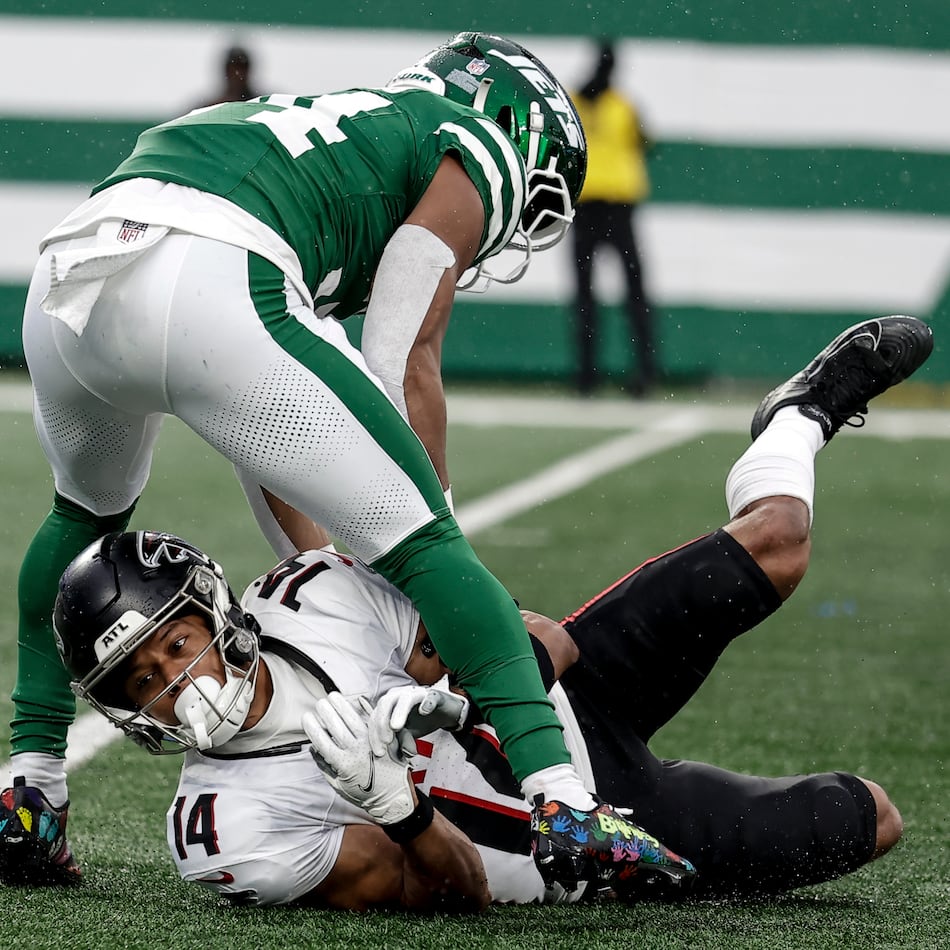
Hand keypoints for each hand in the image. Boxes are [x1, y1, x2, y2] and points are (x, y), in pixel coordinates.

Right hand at [302, 693, 415, 824]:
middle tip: (319, 703)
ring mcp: (370, 742)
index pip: (322, 741)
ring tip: (333, 696)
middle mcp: (356, 751)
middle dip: (325, 712)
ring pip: (353, 719)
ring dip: (342, 706)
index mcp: (343, 764)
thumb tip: (312, 749)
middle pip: (337, 727)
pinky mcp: (383, 738)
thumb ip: (324, 766)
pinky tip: (356, 699)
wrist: (392, 797)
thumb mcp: (339, 785)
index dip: (312, 728)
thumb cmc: (364, 793)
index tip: (306, 717)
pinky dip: (364, 708)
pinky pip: (372, 720)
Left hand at [368, 685, 468, 757]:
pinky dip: (426, 703)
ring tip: (396, 727)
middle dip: (382, 723)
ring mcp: (417, 693)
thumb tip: (394, 755)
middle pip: (385, 703)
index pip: (376, 716)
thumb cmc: (422, 721)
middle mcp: (401, 694)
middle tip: (386, 741)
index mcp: (390, 703)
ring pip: (404, 699)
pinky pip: (429, 697)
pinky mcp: (434, 695)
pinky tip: (423, 711)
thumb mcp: (407, 735)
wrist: (445, 713)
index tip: (379, 752)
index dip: (375, 734)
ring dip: (398, 713)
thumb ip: (399, 742)